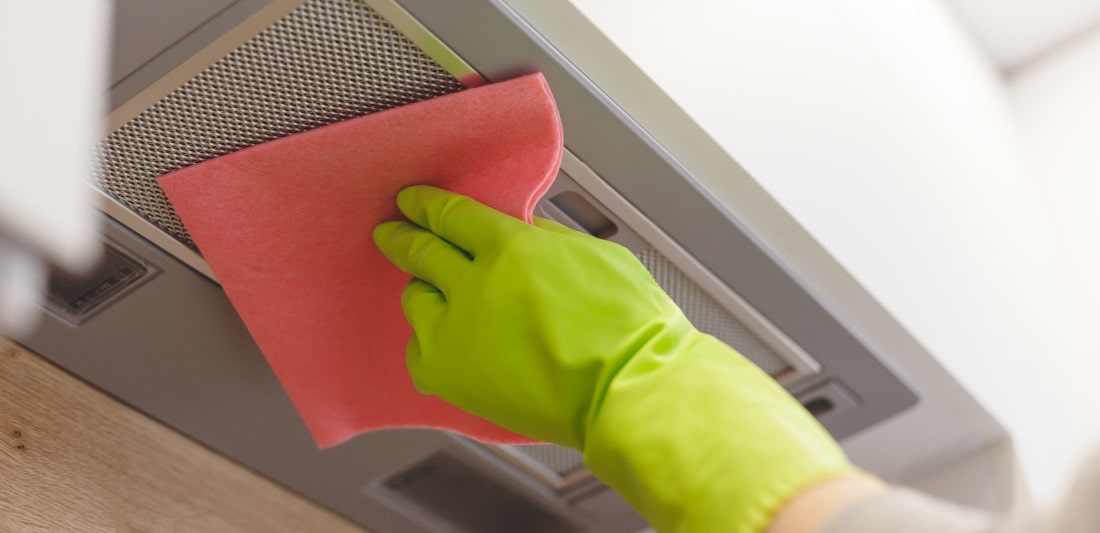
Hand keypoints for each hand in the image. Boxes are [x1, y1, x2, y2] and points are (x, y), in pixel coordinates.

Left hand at [373, 185, 857, 531]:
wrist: (629, 390)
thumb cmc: (627, 328)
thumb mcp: (593, 255)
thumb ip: (545, 240)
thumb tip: (521, 231)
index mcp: (510, 247)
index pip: (451, 215)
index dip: (425, 205)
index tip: (412, 202)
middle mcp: (473, 285)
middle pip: (421, 251)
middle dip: (402, 238)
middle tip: (391, 233)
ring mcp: (455, 331)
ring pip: (416, 299)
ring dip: (424, 292)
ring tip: (435, 296)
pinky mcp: (449, 375)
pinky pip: (420, 350)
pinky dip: (430, 343)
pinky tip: (449, 343)